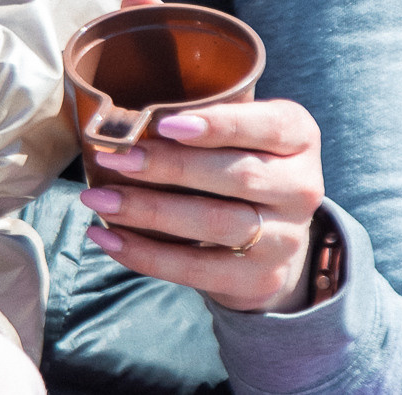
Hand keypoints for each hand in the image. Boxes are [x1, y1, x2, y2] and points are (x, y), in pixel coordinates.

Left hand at [81, 98, 325, 313]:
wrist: (273, 243)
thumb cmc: (238, 167)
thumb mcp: (239, 135)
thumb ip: (201, 124)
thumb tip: (123, 124)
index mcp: (299, 137)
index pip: (268, 126)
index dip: (218, 124)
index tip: (164, 123)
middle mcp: (303, 187)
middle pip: (237, 176)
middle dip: (169, 167)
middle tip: (114, 158)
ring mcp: (286, 238)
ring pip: (216, 223)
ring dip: (150, 211)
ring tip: (99, 199)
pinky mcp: (260, 278)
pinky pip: (198, 268)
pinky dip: (146, 255)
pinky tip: (107, 237)